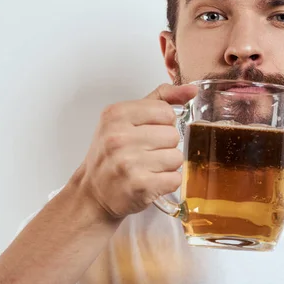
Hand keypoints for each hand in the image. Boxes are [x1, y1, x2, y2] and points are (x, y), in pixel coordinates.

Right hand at [74, 83, 197, 219]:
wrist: (92, 193)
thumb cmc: (111, 155)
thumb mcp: (127, 119)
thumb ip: (160, 100)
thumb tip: (191, 90)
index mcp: (116, 114)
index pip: (166, 111)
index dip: (163, 124)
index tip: (148, 133)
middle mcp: (119, 137)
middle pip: (173, 135)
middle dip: (165, 146)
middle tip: (145, 154)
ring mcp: (128, 162)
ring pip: (176, 157)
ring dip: (167, 166)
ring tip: (148, 168)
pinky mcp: (139, 186)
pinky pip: (175, 179)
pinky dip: (167, 183)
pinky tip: (151, 182)